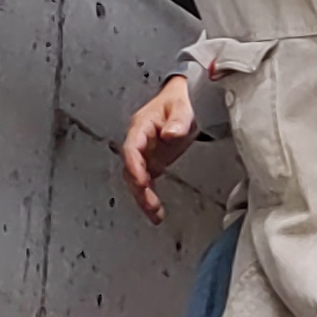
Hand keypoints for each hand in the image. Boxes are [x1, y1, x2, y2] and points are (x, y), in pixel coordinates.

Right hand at [120, 74, 196, 223]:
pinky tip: (156, 212)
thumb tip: (169, 134)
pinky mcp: (151, 163)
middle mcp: (138, 142)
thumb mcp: (182, 108)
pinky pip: (145, 183)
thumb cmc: (180, 101)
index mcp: (141, 127)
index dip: (134, 165)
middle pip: (131, 168)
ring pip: (136, 179)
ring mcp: (143, 154)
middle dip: (139, 188)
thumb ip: (178, 121)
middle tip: (150, 204)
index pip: (131, 148)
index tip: (142, 180)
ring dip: (143, 197)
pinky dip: (149, 197)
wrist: (184, 101)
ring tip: (155, 214)